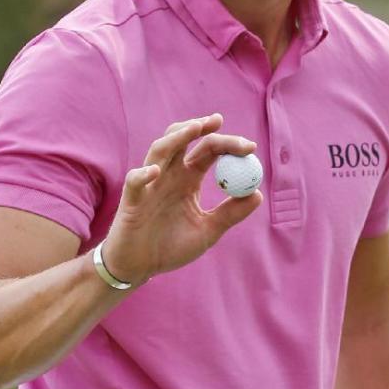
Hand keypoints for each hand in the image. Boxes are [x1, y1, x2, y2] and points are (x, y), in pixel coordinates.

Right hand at [101, 114, 262, 284]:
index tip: (250, 147)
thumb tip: (257, 194)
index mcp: (188, 179)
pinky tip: (156, 172)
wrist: (140, 267)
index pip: (208, 151)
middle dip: (200, 127)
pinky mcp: (132, 200)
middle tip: (219, 121)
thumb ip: (230, 214)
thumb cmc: (171, 248)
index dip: (227, 144)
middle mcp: (169, 175)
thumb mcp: (207, 231)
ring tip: (194, 128)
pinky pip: (135, 182)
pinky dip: (143, 174)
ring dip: (176, 137)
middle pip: (183, 139)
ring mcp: (149, 184)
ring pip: (159, 150)